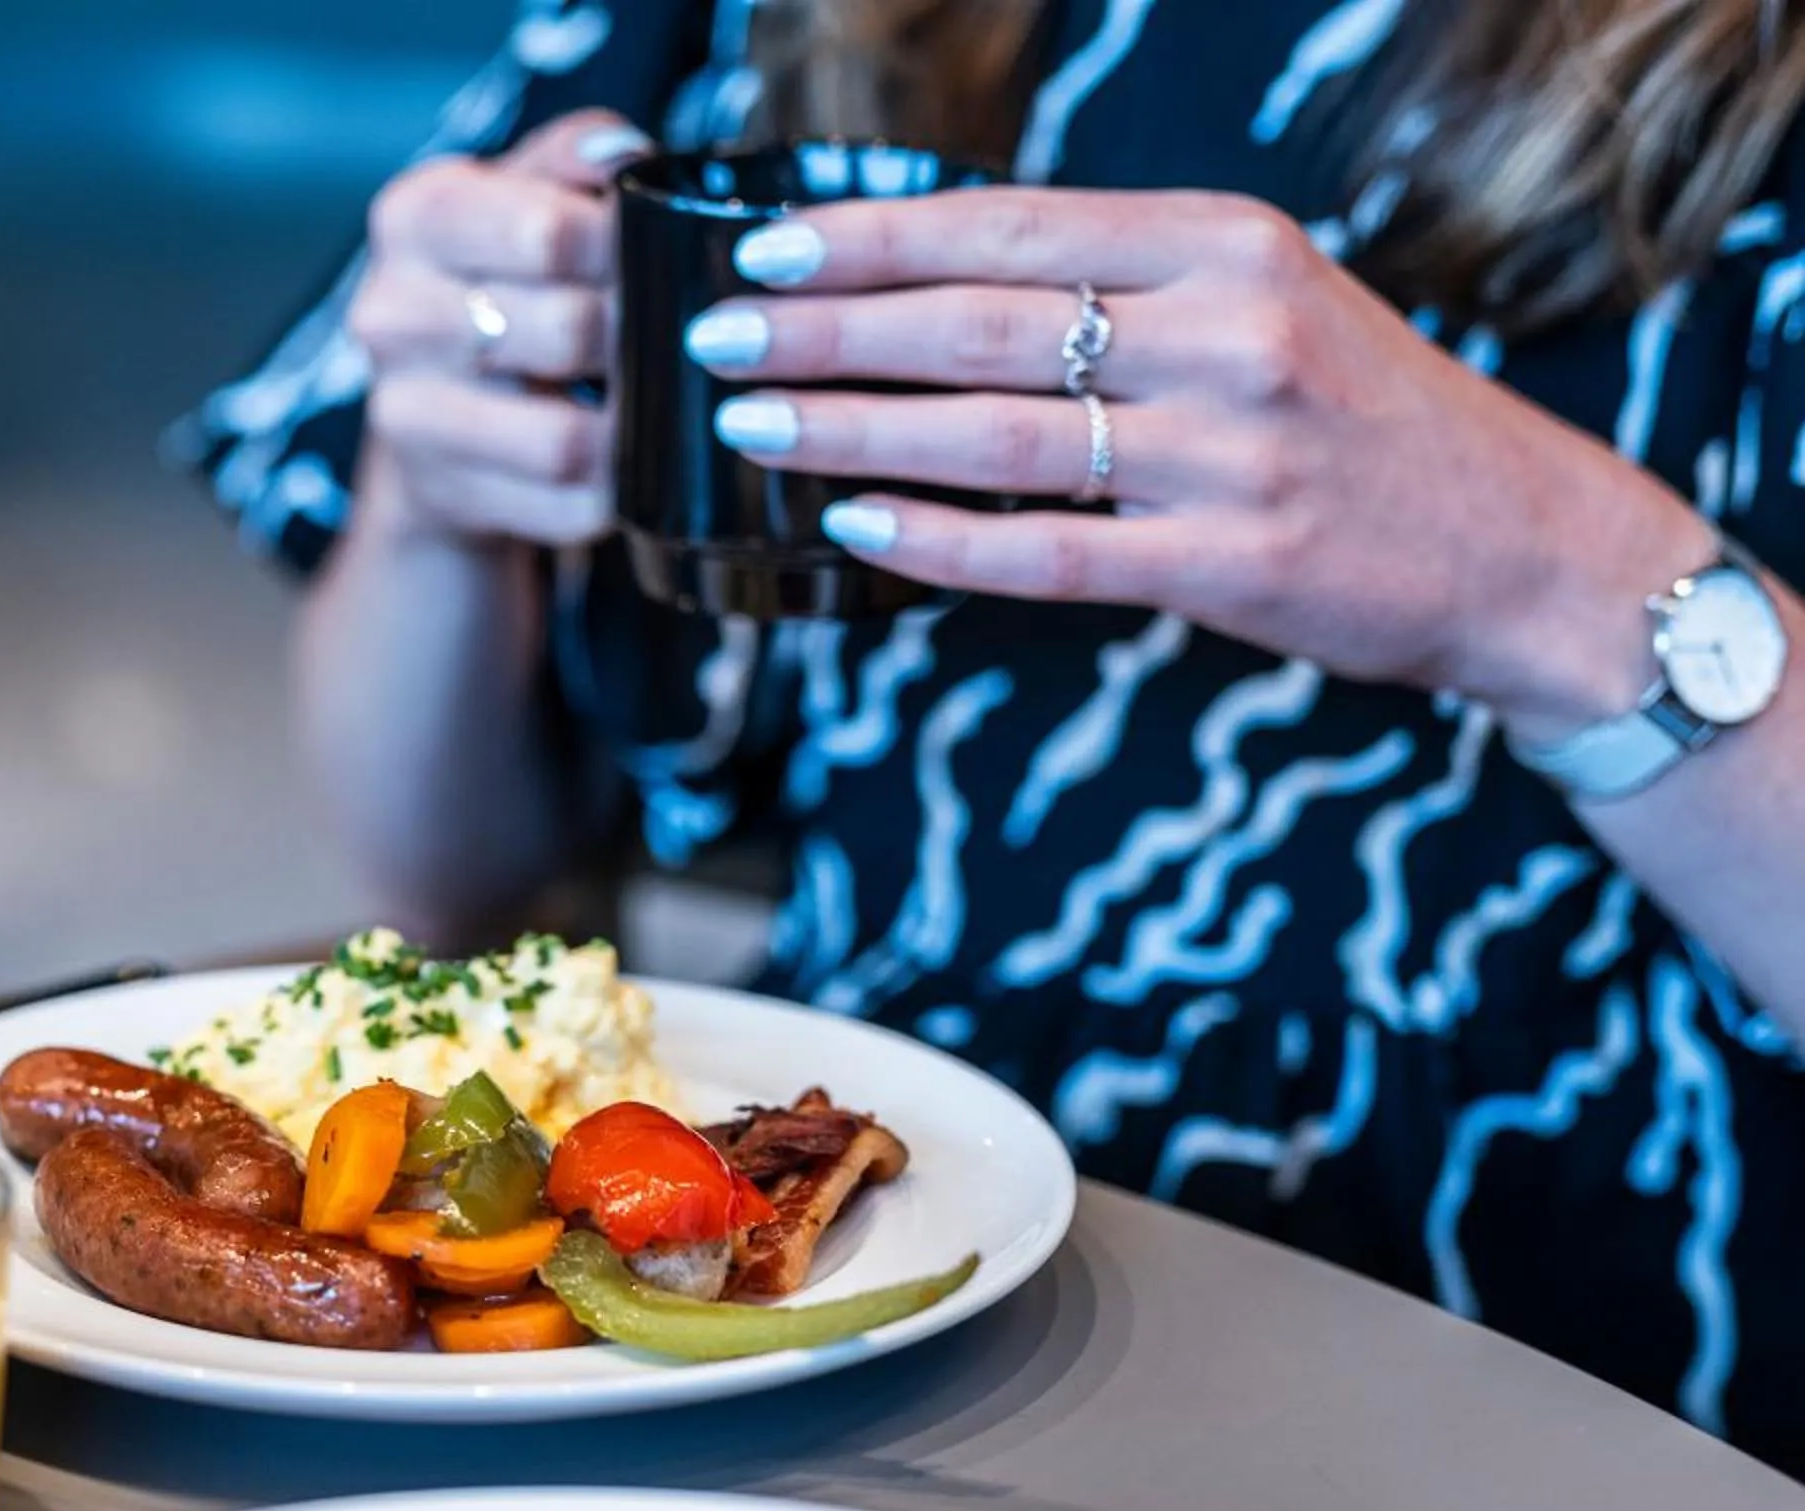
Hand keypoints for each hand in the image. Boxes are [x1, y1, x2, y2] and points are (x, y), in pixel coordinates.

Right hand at [347, 113, 652, 551]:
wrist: (435, 402)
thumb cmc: (502, 279)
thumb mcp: (528, 191)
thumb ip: (580, 157)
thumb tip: (627, 163)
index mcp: (416, 216)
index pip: (550, 231)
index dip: (627, 246)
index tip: (658, 253)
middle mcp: (390, 314)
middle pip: (569, 332)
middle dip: (640, 338)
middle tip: (677, 334)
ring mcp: (404, 415)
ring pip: (566, 440)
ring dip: (633, 426)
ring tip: (657, 400)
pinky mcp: (440, 494)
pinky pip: (566, 507)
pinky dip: (616, 493)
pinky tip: (626, 462)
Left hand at [689, 187, 1716, 738]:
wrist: (1520, 544)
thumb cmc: (1355, 417)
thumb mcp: (1261, 300)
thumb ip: (1120, 282)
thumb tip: (931, 279)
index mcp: (1224, 245)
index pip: (1008, 224)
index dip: (870, 239)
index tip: (761, 251)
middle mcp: (1228, 332)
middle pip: (978, 323)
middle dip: (826, 333)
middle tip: (713, 342)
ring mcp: (1230, 451)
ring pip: (994, 435)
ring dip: (853, 433)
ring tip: (751, 429)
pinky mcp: (1227, 564)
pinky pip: (1046, 553)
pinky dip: (938, 544)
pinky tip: (851, 529)